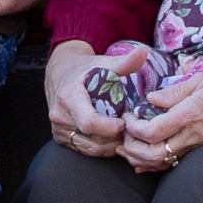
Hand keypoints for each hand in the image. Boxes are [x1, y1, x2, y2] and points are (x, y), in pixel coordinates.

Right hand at [42, 44, 123, 158]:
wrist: (60, 73)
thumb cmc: (84, 69)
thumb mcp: (102, 62)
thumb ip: (124, 61)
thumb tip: (143, 52)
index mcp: (69, 97)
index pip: (89, 122)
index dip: (110, 128)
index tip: (124, 123)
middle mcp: (60, 115)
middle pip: (92, 139)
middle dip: (114, 138)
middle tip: (128, 129)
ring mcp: (59, 129)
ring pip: (89, 149)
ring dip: (109, 145)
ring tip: (121, 133)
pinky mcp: (60, 137)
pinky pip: (83, 150)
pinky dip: (100, 148)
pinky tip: (110, 138)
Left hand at [123, 61, 202, 170]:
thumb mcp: (202, 78)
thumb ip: (174, 91)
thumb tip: (150, 99)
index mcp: (190, 115)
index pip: (153, 131)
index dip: (133, 129)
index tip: (127, 117)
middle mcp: (193, 135)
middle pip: (154, 154)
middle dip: (132, 149)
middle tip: (122, 136)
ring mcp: (199, 145)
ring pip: (163, 163)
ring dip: (140, 159)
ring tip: (126, 149)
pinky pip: (175, 163)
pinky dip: (156, 165)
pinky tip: (143, 163)